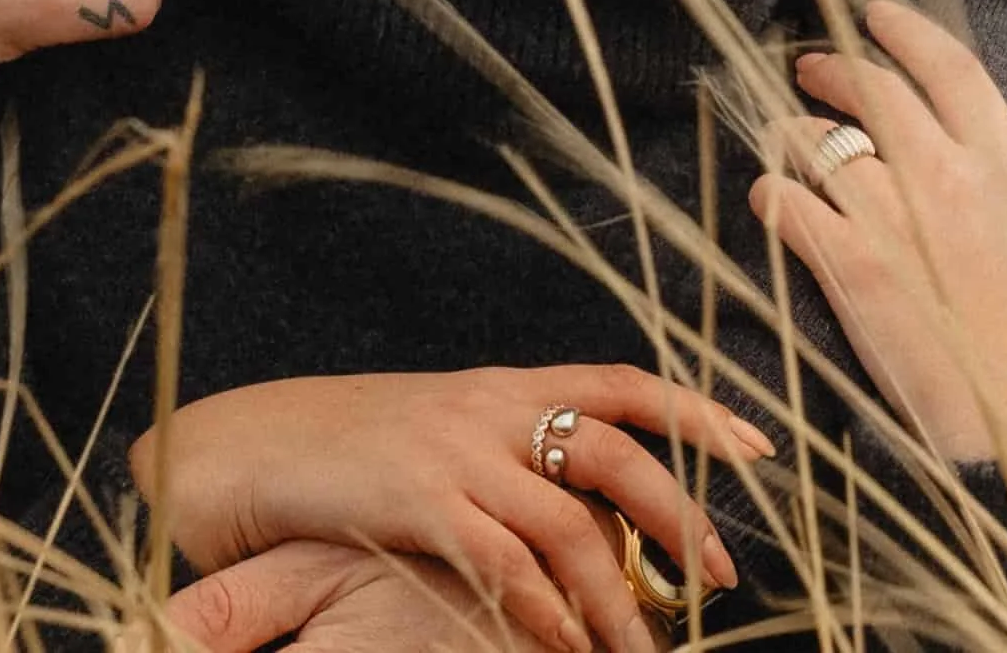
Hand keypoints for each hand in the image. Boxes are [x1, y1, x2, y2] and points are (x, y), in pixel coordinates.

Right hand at [130, 367, 769, 652]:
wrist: (246, 446)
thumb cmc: (341, 448)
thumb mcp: (431, 431)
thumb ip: (501, 454)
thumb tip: (578, 513)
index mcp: (498, 386)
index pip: (618, 380)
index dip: (695, 408)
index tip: (760, 447)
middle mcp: (487, 407)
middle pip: (615, 452)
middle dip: (681, 519)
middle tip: (716, 585)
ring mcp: (454, 450)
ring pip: (571, 526)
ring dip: (617, 602)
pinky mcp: (419, 499)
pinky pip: (507, 563)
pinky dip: (547, 613)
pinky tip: (562, 647)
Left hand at [749, 0, 1006, 457]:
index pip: (949, 69)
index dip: (905, 33)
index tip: (874, 16)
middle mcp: (949, 180)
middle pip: (870, 91)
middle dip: (830, 68)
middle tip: (807, 67)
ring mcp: (895, 221)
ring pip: (815, 141)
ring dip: (791, 134)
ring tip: (784, 142)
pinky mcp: (849, 268)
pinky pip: (784, 202)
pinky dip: (770, 195)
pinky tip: (771, 203)